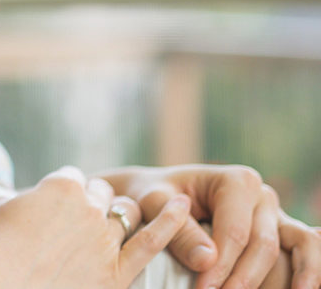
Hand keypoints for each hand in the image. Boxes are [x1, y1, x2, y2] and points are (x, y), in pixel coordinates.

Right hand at [0, 166, 190, 288]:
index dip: (66, 191)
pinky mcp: (116, 272)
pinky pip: (152, 242)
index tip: (58, 206)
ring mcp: (105, 240)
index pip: (73, 178)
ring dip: (123, 215)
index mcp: (59, 188)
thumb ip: (9, 200)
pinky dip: (171, 224)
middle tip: (82, 220)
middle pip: (102, 194)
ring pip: (127, 214)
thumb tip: (7, 197)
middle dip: (95, 203)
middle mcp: (88, 208)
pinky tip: (185, 209)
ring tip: (118, 222)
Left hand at [101, 164, 320, 288]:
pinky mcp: (279, 231)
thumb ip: (178, 231)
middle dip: (244, 277)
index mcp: (236, 181)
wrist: (159, 195)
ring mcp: (274, 213)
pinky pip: (301, 248)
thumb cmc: (154, 196)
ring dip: (295, 275)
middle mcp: (262, 195)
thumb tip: (208, 260)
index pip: (234, 232)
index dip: (222, 265)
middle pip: (264, 244)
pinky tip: (301, 288)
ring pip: (295, 246)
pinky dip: (308, 269)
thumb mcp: (154, 205)